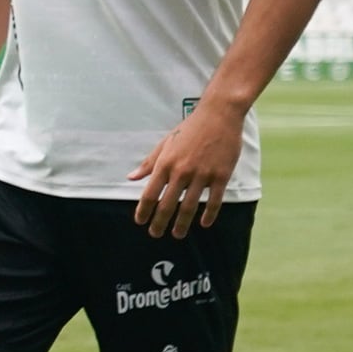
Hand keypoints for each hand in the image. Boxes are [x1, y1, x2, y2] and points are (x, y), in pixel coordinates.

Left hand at [129, 100, 243, 238]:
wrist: (218, 116)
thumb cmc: (189, 129)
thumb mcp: (165, 143)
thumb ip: (149, 163)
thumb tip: (131, 177)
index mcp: (165, 163)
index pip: (150, 193)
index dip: (143, 210)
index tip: (140, 222)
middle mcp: (181, 171)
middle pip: (167, 204)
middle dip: (160, 222)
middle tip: (155, 234)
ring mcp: (202, 174)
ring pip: (190, 206)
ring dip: (182, 223)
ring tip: (177, 235)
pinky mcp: (221, 176)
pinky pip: (214, 201)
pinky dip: (209, 214)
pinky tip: (204, 224)